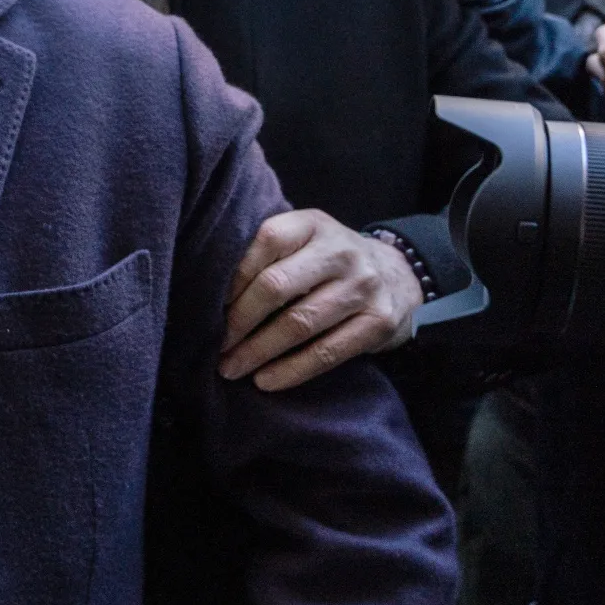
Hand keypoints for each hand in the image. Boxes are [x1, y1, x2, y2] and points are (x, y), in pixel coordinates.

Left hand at [221, 209, 422, 391]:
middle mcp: (341, 251)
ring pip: (299, 324)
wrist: (398, 276)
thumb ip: (267, 256)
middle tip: (216, 345)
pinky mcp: (378, 322)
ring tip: (231, 368)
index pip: (266, 241)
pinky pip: (327, 352)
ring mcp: (364, 286)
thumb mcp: (304, 242)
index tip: (210, 307)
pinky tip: (265, 380)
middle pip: (277, 286)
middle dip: (239, 321)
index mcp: (313, 224)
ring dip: (258, 351)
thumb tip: (207, 294)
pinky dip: (291, 370)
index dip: (233, 277)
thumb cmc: (328, 263)